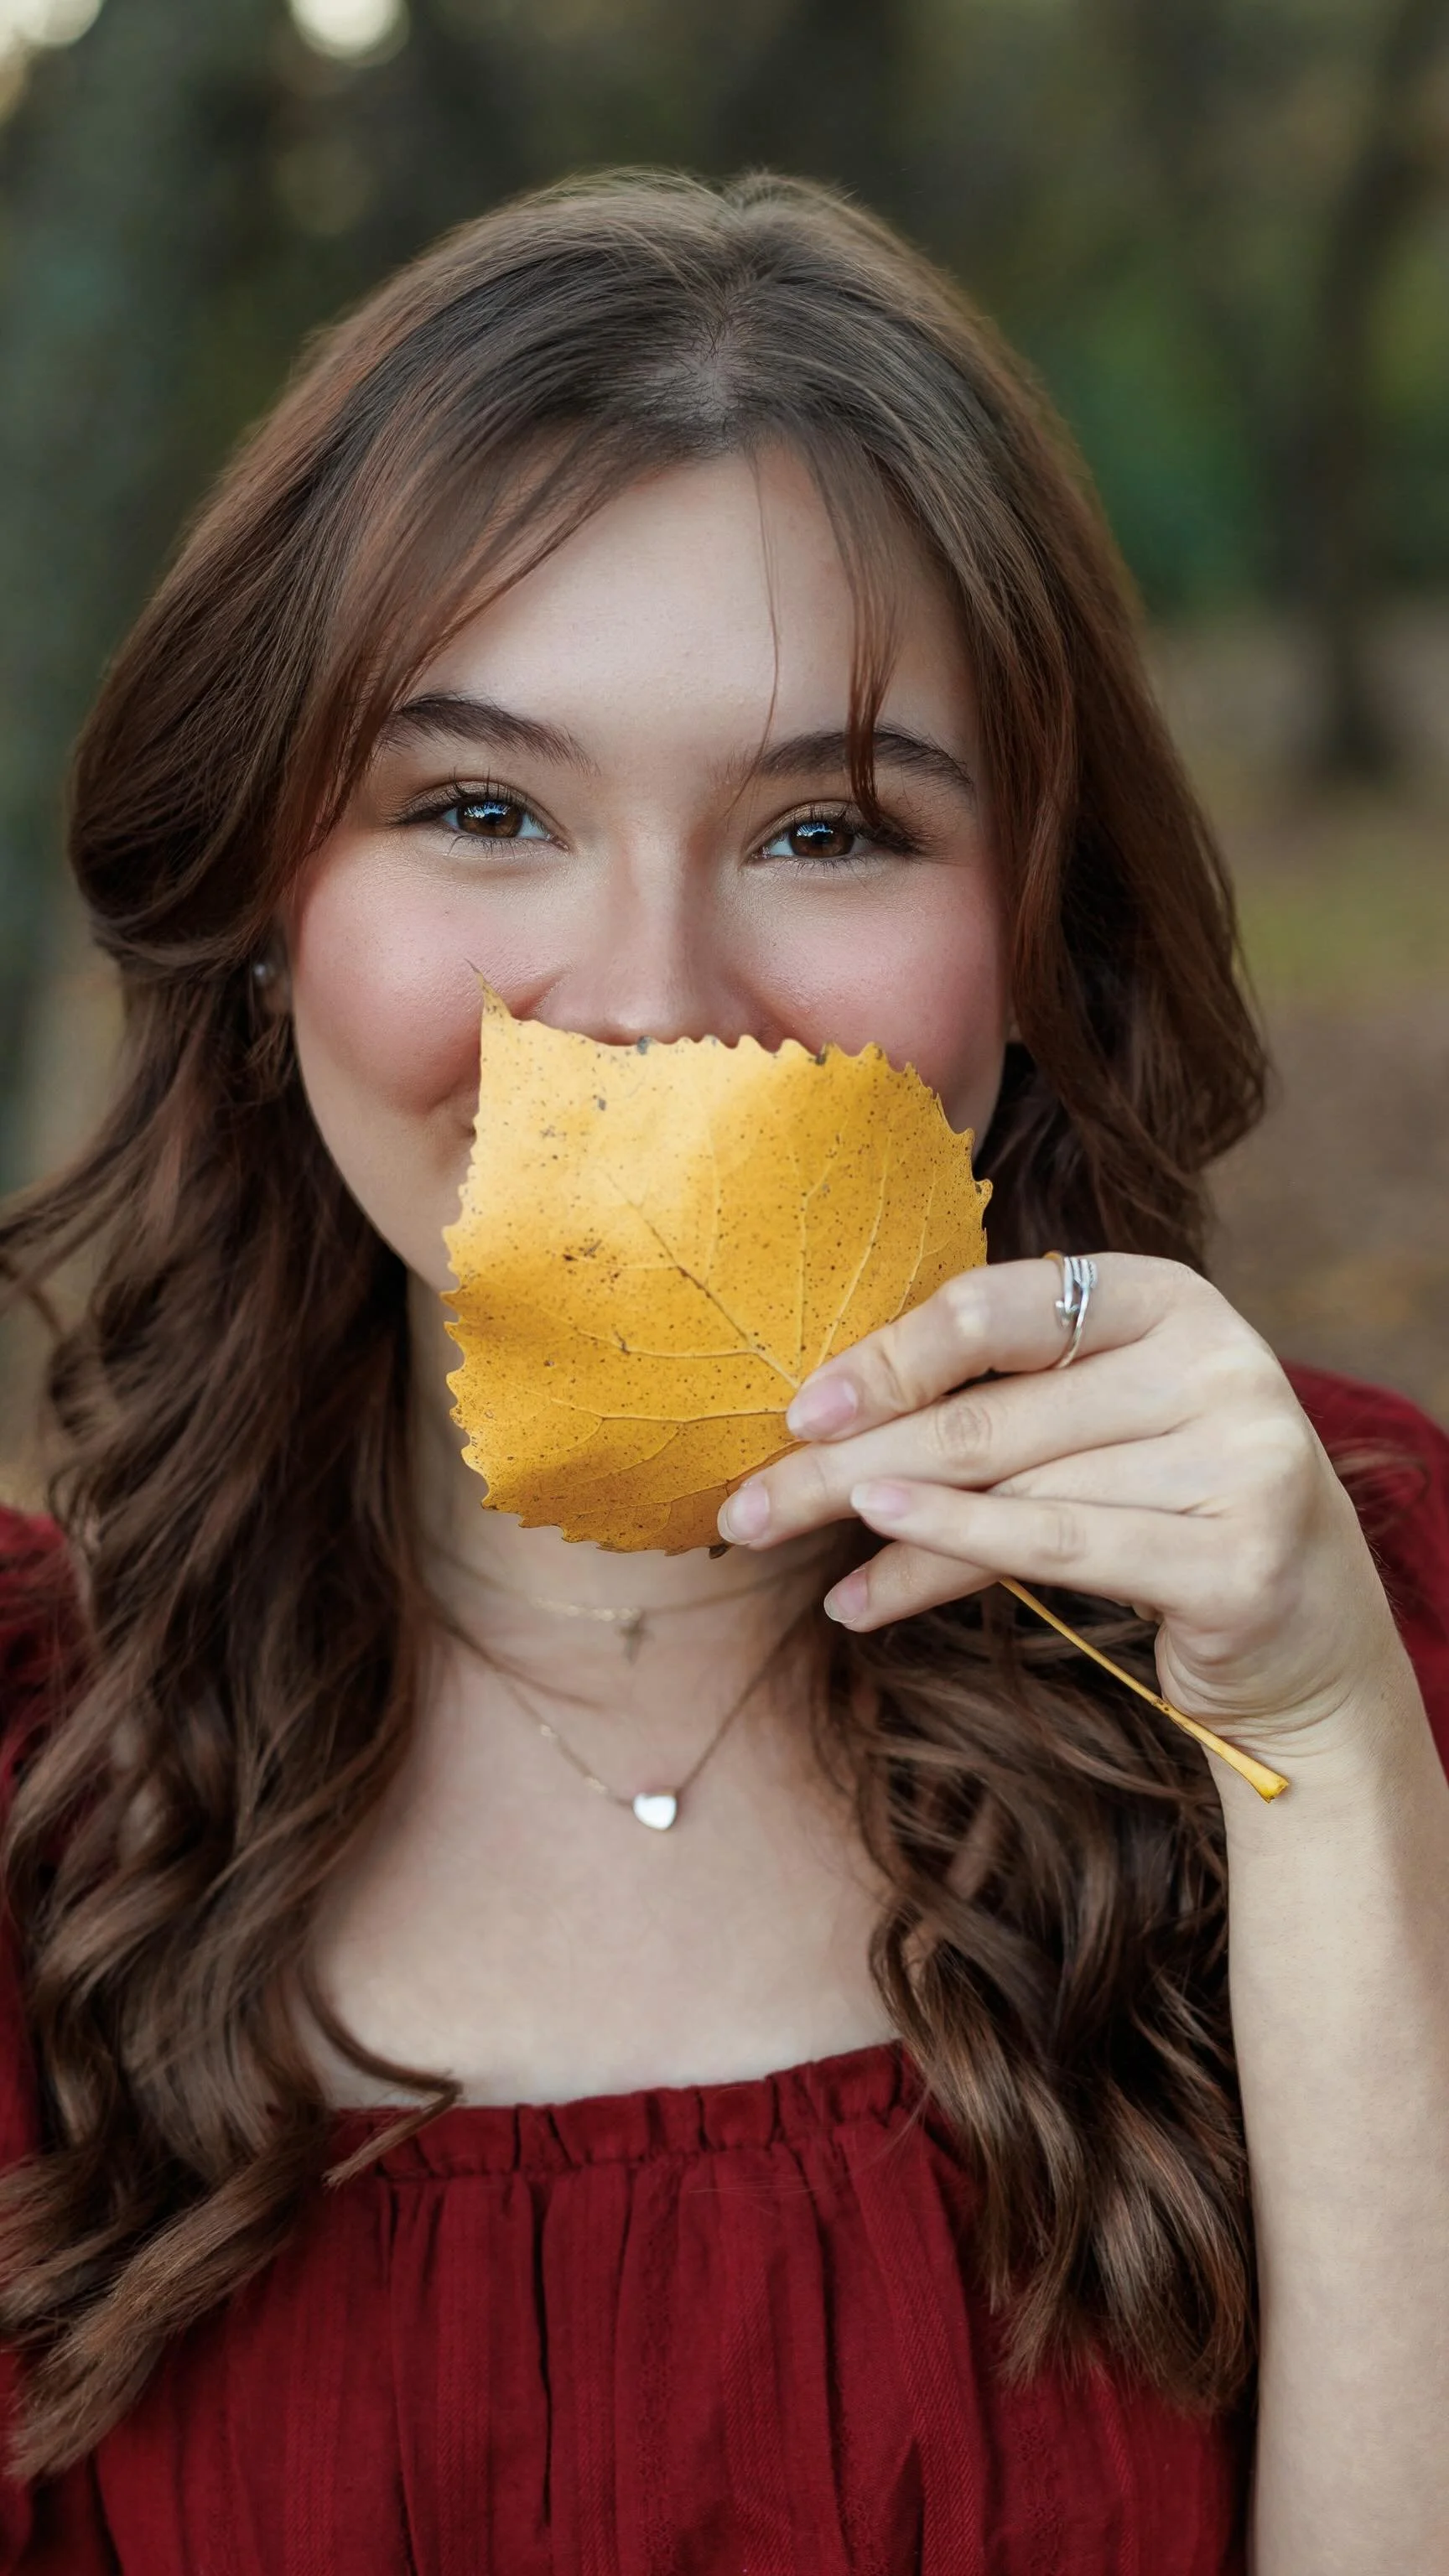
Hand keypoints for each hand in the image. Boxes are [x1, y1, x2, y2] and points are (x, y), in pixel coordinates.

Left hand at [717, 1255, 1410, 1754]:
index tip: (796, 1414)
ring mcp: (1242, 1456)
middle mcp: (1216, 1360)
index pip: (997, 1310)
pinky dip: (944, 1563)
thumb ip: (995, 1404)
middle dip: (847, 1462)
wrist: (1308, 1641)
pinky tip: (866, 1585)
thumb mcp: (1091, 1431)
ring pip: (1010, 1489)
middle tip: (746, 1505)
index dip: (886, 1358)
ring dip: (880, 1529)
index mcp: (1168, 1298)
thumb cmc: (1162, 1514)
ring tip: (783, 1543)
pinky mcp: (1240, 1557)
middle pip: (986, 1414)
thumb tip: (817, 1424)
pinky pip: (1058, 1550)